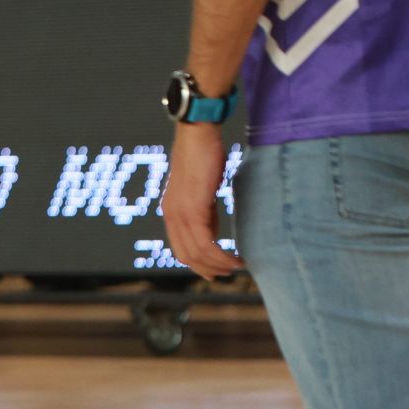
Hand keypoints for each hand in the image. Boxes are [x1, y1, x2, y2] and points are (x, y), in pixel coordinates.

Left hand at [161, 124, 244, 280]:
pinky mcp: (193, 209)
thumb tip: (211, 232)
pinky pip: (205, 243)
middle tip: (228, 273)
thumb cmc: (204, 156)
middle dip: (208, 269)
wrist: (198, 134)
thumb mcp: (203, 190)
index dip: (198, 264)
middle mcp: (171, 215)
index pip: (181, 248)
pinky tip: (235, 258)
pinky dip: (220, 255)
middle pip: (186, 256)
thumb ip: (205, 212)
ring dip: (218, 265)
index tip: (216, 270)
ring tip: (237, 267)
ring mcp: (180, 213)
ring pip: (197, 253)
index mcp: (172, 212)